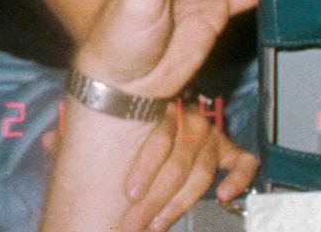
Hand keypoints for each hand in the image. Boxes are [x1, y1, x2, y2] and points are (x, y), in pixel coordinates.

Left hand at [119, 111, 256, 231]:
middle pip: (177, 165)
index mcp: (164, 108)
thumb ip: (110, 133)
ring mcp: (214, 136)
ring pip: (201, 173)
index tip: (130, 195)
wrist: (168, 102)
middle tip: (135, 223)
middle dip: (154, 199)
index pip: (159, 140)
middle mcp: (192, 121)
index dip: (145, 169)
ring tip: (156, 225)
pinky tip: (225, 196)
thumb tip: (77, 153)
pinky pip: (243, 164)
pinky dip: (238, 180)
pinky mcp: (231, 149)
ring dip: (178, 204)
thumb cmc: (137, 120)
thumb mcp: (123, 119)